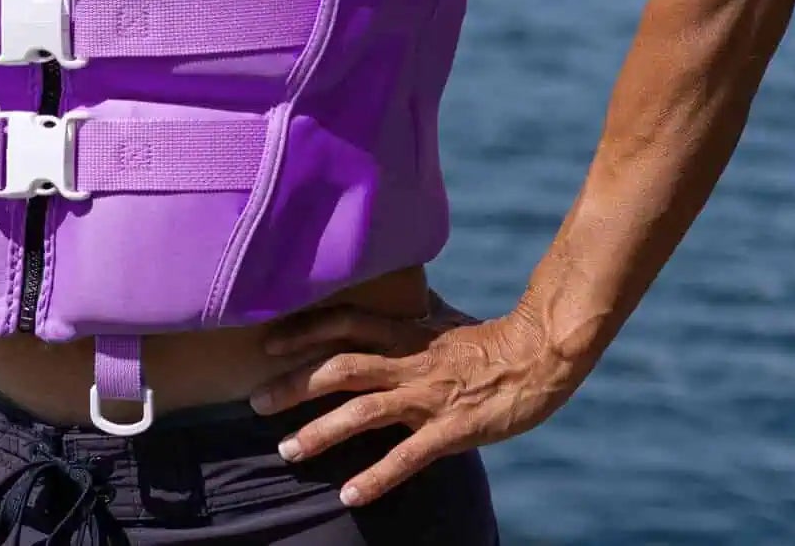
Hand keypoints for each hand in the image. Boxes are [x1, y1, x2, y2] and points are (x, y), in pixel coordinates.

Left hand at [249, 292, 580, 506]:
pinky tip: (349, 495)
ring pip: (363, 412)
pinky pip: (407, 457)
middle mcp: (407, 361)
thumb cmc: (487, 339)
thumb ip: (407, 316)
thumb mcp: (440, 320)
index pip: (342, 323)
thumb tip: (388, 299)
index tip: (266, 342)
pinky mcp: (451, 430)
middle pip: (339, 368)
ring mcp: (427, 396)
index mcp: (403, 332)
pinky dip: (376, 477)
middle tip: (255, 402)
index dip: (302, 331)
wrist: (539, 356)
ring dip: (321, 432)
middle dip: (294, 384)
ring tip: (286, 451)